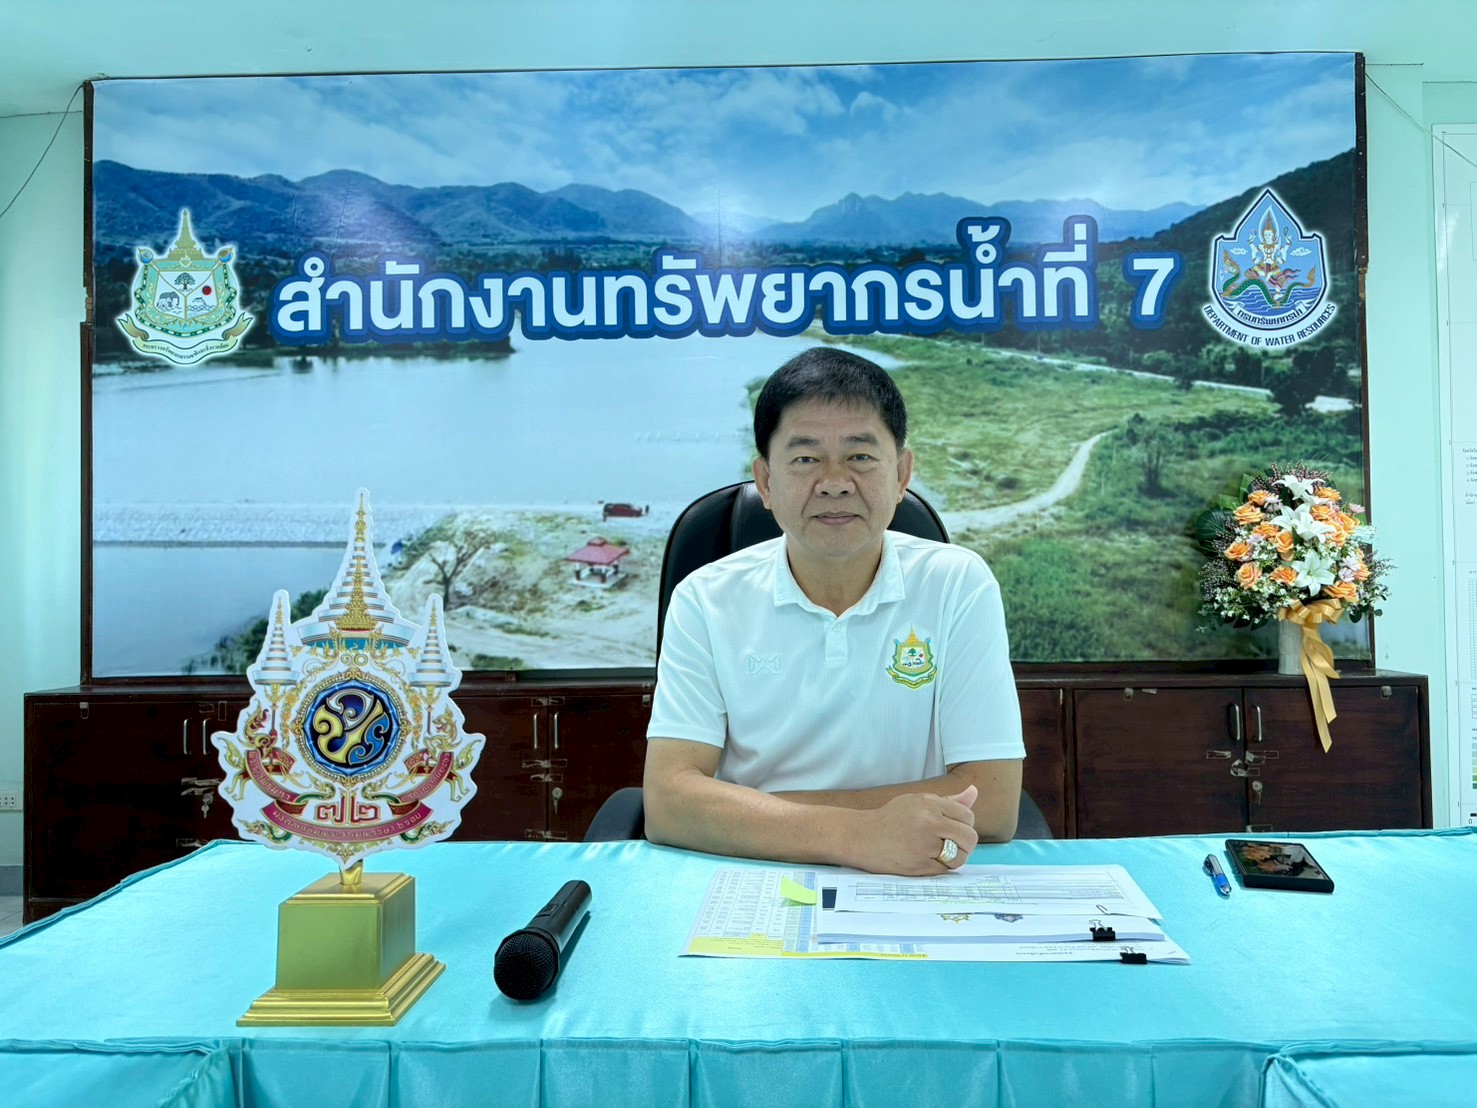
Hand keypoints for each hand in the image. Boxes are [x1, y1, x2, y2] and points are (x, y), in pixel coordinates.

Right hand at [852, 785, 979, 874]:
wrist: (862, 837)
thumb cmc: (891, 819)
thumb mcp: (918, 801)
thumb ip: (949, 801)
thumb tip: (974, 792)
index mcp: (930, 803)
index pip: (967, 816)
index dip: (964, 826)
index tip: (953, 830)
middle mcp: (930, 821)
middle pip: (969, 837)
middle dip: (965, 844)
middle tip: (951, 845)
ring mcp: (925, 844)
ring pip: (961, 856)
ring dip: (955, 858)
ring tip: (939, 854)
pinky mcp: (920, 864)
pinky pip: (945, 869)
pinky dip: (940, 867)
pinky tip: (926, 860)